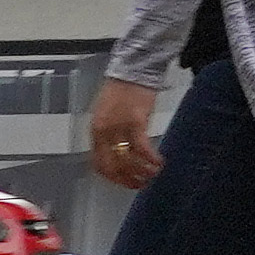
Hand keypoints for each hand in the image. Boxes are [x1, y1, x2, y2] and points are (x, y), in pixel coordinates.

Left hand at [90, 76, 167, 190]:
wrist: (133, 70)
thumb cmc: (121, 90)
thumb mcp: (108, 114)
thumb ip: (110, 134)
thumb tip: (119, 152)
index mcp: (96, 131)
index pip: (98, 164)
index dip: (112, 178)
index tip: (125, 182)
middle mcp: (104, 132)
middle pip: (113, 167)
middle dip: (127, 180)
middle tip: (140, 184)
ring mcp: (119, 128)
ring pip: (128, 161)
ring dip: (141, 172)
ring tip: (152, 174)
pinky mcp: (136, 122)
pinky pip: (142, 148)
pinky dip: (151, 160)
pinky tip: (159, 163)